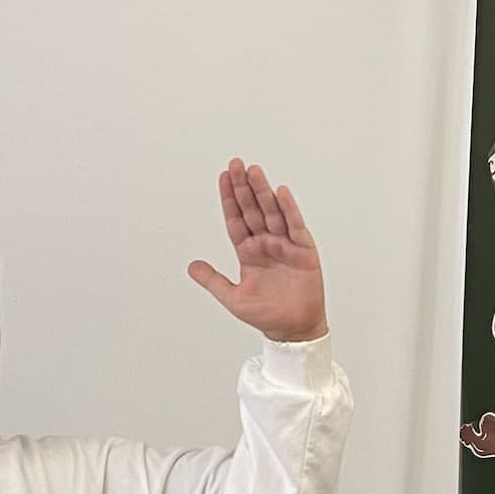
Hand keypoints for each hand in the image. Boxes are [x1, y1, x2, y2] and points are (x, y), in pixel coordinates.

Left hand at [188, 161, 327, 342]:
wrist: (293, 329)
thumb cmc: (266, 315)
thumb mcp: (233, 298)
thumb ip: (213, 280)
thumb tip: (191, 266)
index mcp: (248, 252)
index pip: (236, 219)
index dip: (229, 199)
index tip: (223, 177)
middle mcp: (266, 243)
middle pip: (253, 209)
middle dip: (244, 187)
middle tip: (236, 164)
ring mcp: (285, 245)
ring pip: (272, 212)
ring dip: (263, 192)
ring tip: (254, 171)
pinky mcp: (303, 251)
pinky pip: (295, 226)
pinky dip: (289, 209)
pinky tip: (280, 192)